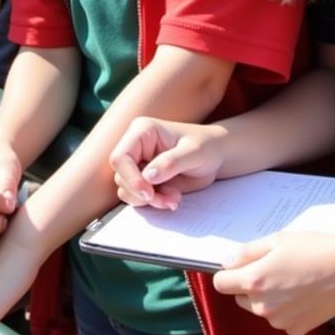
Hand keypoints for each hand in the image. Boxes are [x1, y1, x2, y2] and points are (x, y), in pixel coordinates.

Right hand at [110, 117, 225, 209]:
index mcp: (142, 131)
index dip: (130, 178)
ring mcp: (138, 163)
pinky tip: (172, 198)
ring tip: (174, 198)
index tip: (149, 194)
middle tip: (168, 200)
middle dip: (142, 193)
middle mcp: (135, 146)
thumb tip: (148, 176)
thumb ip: (170, 163)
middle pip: (120, 176)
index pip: (120, 157)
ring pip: (127, 189)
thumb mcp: (194, 152)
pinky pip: (138, 196)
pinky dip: (154, 202)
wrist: (215, 155)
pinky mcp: (144, 178)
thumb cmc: (206, 146)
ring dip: (150, 200)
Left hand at [213, 231, 334, 334]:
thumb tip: (226, 263)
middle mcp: (263, 306)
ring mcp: (281, 321)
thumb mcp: (274, 241)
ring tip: (291, 281)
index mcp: (254, 281)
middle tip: (272, 270)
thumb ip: (246, 253)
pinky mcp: (298, 329)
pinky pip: (281, 320)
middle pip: (240, 297)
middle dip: (249, 286)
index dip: (228, 274)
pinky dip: (287, 311)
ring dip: (268, 299)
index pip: (221, 284)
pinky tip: (302, 295)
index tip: (240, 268)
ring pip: (261, 309)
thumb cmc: (312, 249)